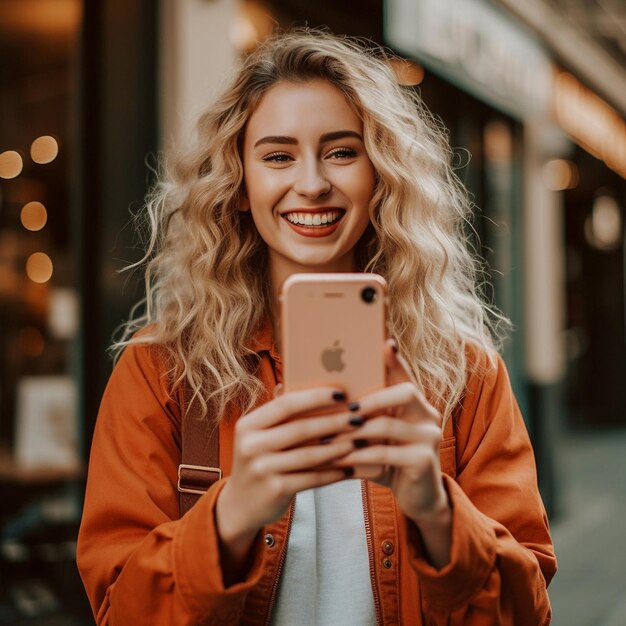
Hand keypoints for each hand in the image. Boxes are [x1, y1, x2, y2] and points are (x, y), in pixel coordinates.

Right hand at [216, 387, 357, 554]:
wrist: (241, 506)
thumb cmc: (261, 462)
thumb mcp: (261, 437)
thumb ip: (283, 417)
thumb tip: (320, 391)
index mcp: (249, 424)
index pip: (286, 404)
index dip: (316, 397)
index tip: (342, 393)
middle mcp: (251, 445)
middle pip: (301, 428)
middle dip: (334, 421)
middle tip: (358, 416)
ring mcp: (262, 469)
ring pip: (310, 454)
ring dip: (338, 447)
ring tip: (358, 441)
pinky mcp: (276, 489)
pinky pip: (312, 478)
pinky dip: (333, 473)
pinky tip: (349, 468)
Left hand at [333, 340, 449, 527]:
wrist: (416, 498)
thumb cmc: (386, 460)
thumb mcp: (373, 435)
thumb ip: (358, 416)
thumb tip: (315, 396)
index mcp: (413, 403)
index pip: (404, 374)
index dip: (395, 359)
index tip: (384, 343)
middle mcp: (427, 414)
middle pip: (406, 391)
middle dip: (371, 398)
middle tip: (344, 409)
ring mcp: (430, 436)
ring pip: (389, 424)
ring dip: (354, 432)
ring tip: (328, 437)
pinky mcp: (425, 460)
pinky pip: (386, 452)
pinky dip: (359, 456)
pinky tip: (339, 460)